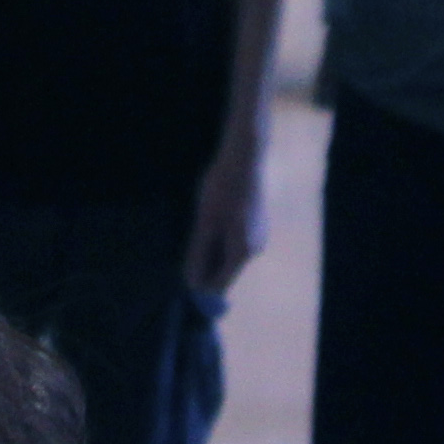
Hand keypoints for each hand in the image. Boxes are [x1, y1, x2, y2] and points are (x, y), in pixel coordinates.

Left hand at [186, 133, 267, 296]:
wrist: (244, 158)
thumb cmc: (222, 190)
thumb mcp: (205, 223)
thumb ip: (199, 254)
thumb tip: (193, 282)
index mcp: (243, 253)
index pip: (220, 284)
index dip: (200, 284)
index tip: (184, 272)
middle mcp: (255, 250)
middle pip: (226, 271)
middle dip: (206, 265)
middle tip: (189, 247)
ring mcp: (259, 237)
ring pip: (230, 255)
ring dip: (213, 250)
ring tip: (200, 230)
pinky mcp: (257, 224)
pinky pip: (237, 242)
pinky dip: (221, 239)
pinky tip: (212, 221)